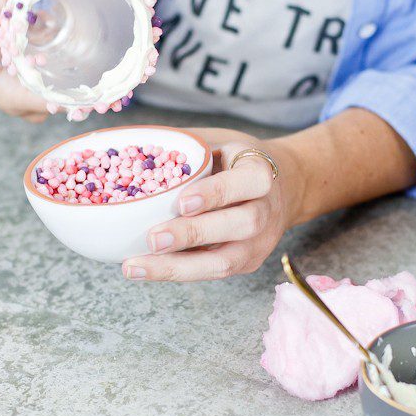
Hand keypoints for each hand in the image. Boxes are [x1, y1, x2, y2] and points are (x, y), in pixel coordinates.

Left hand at [122, 129, 304, 281]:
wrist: (282, 188)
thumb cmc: (236, 162)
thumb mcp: (219, 143)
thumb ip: (187, 147)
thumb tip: (134, 145)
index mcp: (261, 174)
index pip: (247, 183)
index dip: (215, 194)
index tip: (181, 202)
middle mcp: (267, 211)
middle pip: (240, 225)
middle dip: (194, 234)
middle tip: (152, 239)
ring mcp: (260, 243)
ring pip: (225, 262)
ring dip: (178, 267)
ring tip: (136, 266)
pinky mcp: (247, 263)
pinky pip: (212, 272)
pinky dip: (177, 272)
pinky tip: (145, 269)